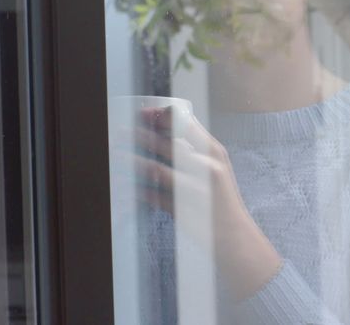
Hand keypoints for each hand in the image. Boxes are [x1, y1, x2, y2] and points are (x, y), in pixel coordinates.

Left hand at [123, 106, 282, 299]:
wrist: (234, 236)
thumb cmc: (220, 201)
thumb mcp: (215, 169)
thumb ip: (192, 151)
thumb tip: (163, 132)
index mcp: (213, 151)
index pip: (185, 124)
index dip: (160, 116)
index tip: (142, 114)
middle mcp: (206, 166)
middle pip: (168, 143)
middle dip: (140, 135)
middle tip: (119, 131)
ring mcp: (195, 188)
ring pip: (157, 168)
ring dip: (132, 160)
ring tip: (115, 155)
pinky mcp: (182, 209)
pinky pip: (152, 196)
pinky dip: (134, 190)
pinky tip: (121, 186)